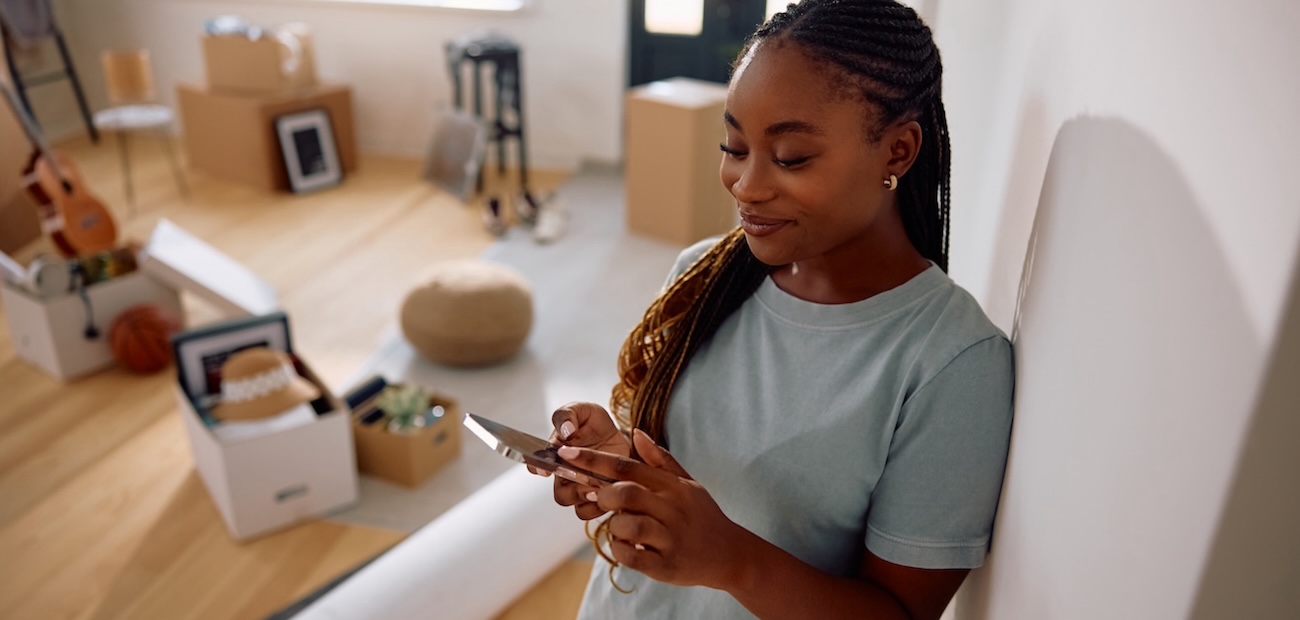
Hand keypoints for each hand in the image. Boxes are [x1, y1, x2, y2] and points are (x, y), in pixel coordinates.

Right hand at [531, 402, 629, 519]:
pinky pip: (595, 511)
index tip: (546, 470)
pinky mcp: (600, 496)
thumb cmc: (593, 423)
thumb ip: (568, 415)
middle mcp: (566, 476)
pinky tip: (612, 492)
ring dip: (589, 498)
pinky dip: (602, 506)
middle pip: (561, 494)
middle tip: (584, 478)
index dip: (538, 469)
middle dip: (573, 489)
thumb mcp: (582, 410)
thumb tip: (566, 430)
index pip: (537, 466)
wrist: (617, 434)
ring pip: (578, 506)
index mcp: (555, 455)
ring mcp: (583, 489)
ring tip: (600, 487)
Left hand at [557, 429, 750, 590]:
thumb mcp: (688, 484)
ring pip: (629, 526)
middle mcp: (672, 510)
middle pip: (627, 493)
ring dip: (615, 526)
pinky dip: (620, 550)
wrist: (729, 554)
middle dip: (605, 495)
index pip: (629, 466)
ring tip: (621, 526)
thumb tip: (636, 433)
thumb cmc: (702, 516)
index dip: (594, 459)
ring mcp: (670, 539)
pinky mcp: (666, 565)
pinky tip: (627, 546)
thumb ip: (660, 460)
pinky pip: (631, 557)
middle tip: (601, 499)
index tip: (567, 453)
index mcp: (674, 486)